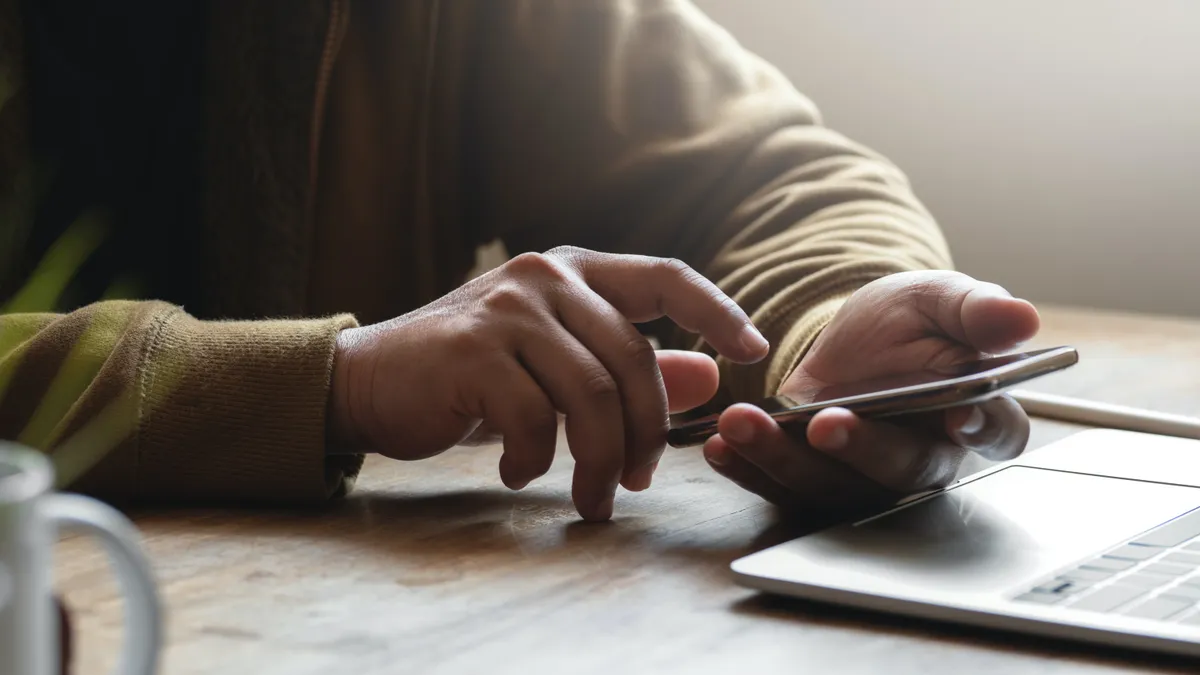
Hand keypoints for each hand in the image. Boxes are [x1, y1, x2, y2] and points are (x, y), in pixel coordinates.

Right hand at [328, 246, 767, 520]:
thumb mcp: (557, 366)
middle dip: (648, 432)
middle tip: (638, 482)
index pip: (665, 275)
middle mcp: (545, 276)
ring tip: (591, 498)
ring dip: (598, 461)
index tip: (752, 351)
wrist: (370, 380)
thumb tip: (707, 378)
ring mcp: (507, 308)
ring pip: (590, 394)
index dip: (716, 310)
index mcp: (574, 272)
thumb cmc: (473, 375)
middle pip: (633, 358)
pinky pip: (534, 419)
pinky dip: (535, 460)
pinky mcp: (471, 350)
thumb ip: (629, 367)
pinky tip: (520, 473)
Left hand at [703, 271, 1040, 519]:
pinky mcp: (812, 480)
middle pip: (902, 469)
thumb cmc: (906, 323)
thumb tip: (1022, 318)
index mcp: (973, 413)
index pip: (996, 432)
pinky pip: (781, 487)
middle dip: (862, 448)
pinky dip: (748, 468)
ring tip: (743, 423)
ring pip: (833, 486)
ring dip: (785, 460)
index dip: (982, 428)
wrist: (844, 339)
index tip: (958, 415)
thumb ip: (975, 311)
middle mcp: (923, 458)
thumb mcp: (936, 300)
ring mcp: (863, 477)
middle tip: (826, 423)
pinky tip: (719, 444)